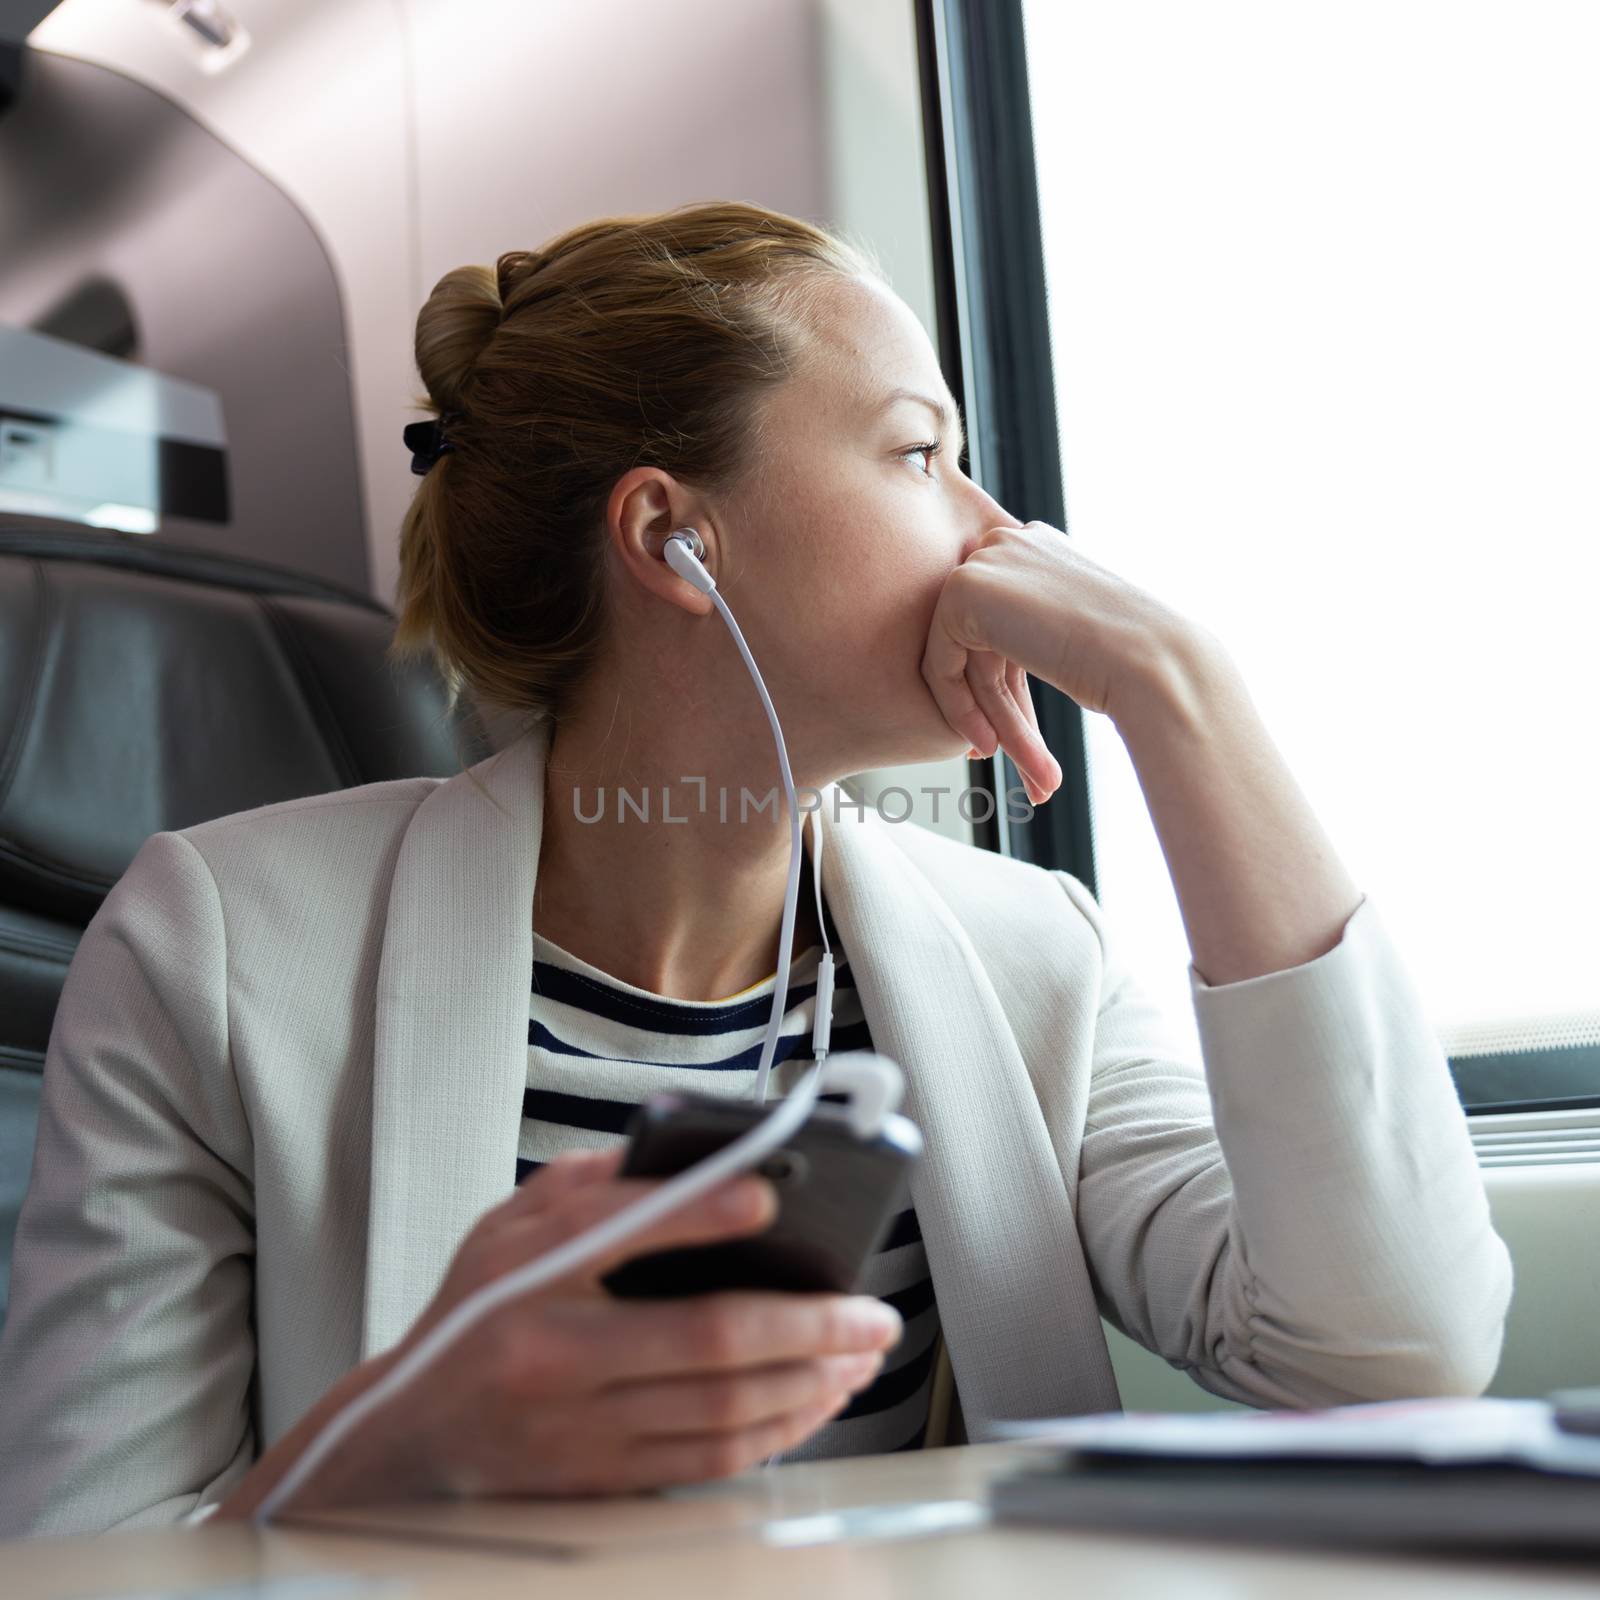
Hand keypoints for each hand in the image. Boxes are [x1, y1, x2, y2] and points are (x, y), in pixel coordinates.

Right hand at [219, 1150, 901, 1515]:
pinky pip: (709, 1458)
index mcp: (526, 1275)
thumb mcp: (509, 1226)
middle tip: (871, 1309)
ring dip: (809, 1379)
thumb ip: (592, 1186)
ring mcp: (577, 1428)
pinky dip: (775, 1429)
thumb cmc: (473, 1312)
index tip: (772, 1194)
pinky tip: (815, 1399)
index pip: (625, 1230)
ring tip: (860, 1352)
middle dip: (808, 1322)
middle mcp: (551, 1355)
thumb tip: (690, 1152)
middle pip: (706, 1337)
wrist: (406, 1438)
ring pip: (722, 1406)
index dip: (705, 1212)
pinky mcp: (600, 1479)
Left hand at [922, 521, 1204, 802]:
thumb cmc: (1134, 660)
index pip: (1001, 626)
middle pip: (980, 645)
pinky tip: (990, 745)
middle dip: (994, 710)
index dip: (1003, 690)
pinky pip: (941, 664)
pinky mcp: (963, 591)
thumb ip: (1031, 636)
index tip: (1008, 738)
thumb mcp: (1075, 637)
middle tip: (1007, 761)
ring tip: (1022, 775)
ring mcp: (984, 561)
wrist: (1151, 660)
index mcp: (1037, 548)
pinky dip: (961, 709)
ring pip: (963, 661)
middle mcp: (1008, 543)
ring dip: (990, 721)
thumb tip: (997, 659)